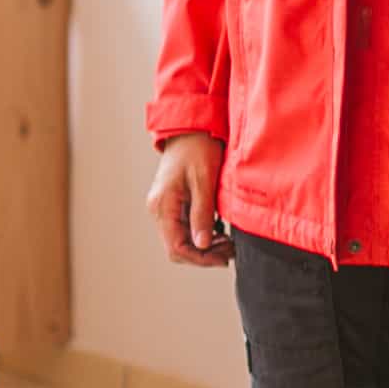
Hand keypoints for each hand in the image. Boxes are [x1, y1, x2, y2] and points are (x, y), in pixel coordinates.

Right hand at [148, 134, 230, 268]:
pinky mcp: (172, 204)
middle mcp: (159, 209)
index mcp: (163, 205)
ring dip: (204, 246)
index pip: (176, 247)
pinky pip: (184, 229)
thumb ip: (202, 213)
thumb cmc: (197, 148)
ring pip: (181, 240)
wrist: (190, 129)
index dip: (200, 258)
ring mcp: (164, 207)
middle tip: (229, 250)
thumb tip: (202, 244)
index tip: (223, 258)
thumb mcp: (204, 181)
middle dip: (204, 254)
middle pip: (177, 248)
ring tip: (227, 242)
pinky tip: (219, 231)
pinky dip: (201, 234)